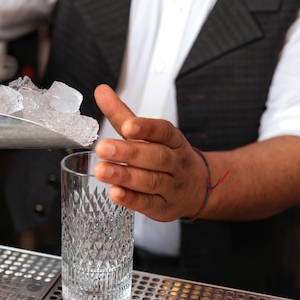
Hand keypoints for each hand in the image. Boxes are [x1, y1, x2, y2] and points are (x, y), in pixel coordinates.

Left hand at [93, 84, 207, 221]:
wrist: (198, 188)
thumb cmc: (167, 156)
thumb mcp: (150, 134)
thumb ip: (122, 115)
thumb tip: (101, 91)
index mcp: (173, 140)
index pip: (163, 131)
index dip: (146, 128)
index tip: (128, 126)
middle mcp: (175, 163)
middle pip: (155, 157)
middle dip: (128, 153)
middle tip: (103, 148)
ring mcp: (172, 187)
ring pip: (151, 181)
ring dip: (125, 176)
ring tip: (102, 171)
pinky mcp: (164, 208)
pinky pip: (148, 204)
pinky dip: (131, 199)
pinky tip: (115, 193)